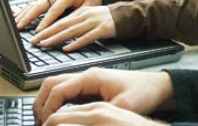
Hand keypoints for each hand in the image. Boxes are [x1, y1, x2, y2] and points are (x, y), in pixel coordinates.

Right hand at [14, 0, 102, 31]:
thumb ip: (78, 14)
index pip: (54, 11)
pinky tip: (15, 16)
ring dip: (23, 14)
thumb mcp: (89, 6)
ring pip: (34, 4)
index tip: (38, 31)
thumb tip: (68, 25)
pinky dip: (24, 10)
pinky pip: (34, 4)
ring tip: (14, 24)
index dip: (46, 22)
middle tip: (19, 27)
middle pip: (39, 6)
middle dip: (28, 17)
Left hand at [30, 6, 114, 50]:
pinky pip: (87, 37)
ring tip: (45, 44)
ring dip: (56, 38)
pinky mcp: (103, 29)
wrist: (127, 15)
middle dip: (46, 33)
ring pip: (72, 31)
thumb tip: (59, 34)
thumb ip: (76, 24)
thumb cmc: (106, 19)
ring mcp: (94, 22)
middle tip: (33, 42)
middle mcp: (85, 16)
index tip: (34, 36)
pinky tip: (67, 48)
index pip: (59, 21)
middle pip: (62, 25)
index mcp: (81, 12)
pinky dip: (76, 43)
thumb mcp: (89, 17)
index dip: (45, 28)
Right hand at [35, 67, 174, 124]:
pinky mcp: (91, 87)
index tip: (45, 124)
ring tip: (44, 121)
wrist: (158, 87)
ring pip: (56, 86)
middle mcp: (87, 76)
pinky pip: (66, 92)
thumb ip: (99, 115)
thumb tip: (78, 122)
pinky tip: (58, 117)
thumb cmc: (144, 92)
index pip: (58, 89)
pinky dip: (57, 103)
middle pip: (51, 83)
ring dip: (47, 101)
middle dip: (41, 102)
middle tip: (38, 123)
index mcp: (91, 77)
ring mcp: (88, 81)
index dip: (48, 108)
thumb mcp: (123, 108)